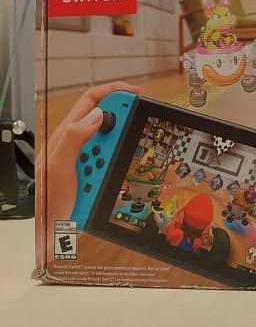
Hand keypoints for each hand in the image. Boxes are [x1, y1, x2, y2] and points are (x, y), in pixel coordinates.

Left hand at [41, 81, 142, 221]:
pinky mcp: (97, 176)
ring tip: (105, 178)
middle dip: (122, 131)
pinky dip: (118, 174)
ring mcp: (89, 160)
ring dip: (118, 160)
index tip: (136, 94)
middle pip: (109, 123)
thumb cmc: (48, 202)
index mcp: (67, 135)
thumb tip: (99, 114)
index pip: (92, 102)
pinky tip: (114, 186)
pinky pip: (115, 168)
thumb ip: (74, 138)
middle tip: (131, 141)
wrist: (49, 234)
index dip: (114, 93)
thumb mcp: (57, 167)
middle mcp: (79, 144)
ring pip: (115, 148)